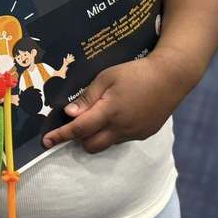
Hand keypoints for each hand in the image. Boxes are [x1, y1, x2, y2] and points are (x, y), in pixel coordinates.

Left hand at [42, 52, 184, 153]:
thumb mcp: (107, 77)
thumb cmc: (135, 72)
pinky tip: (116, 116)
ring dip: (96, 136)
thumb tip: (69, 115)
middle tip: (75, 123)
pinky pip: (120, 140)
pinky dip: (111, 133)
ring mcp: (135, 133)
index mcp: (110, 111)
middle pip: (91, 145)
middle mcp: (121, 128)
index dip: (61, 136)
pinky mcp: (145, 134)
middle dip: (78, 139)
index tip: (46, 141)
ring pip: (106, 144)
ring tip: (98, 116)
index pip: (79, 129)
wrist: (171, 77)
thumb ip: (88, 98)